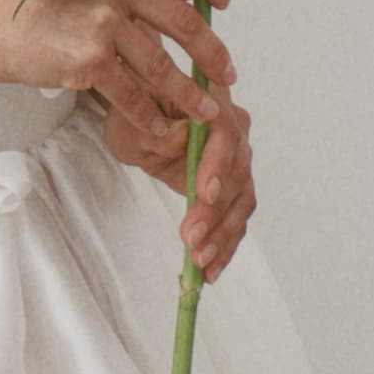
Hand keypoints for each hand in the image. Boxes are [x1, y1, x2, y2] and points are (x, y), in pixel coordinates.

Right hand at [0, 0, 236, 137]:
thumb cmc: (37, 2)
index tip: (220, 0)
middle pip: (187, 20)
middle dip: (213, 55)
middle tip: (224, 74)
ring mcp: (104, 18)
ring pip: (164, 65)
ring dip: (190, 95)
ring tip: (204, 112)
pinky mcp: (89, 57)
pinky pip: (134, 94)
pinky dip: (150, 117)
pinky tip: (159, 128)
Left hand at [100, 82, 255, 281]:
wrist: (143, 119)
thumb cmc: (136, 112)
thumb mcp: (132, 119)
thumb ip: (155, 130)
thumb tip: (181, 138)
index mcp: (212, 104)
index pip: (225, 135)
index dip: (218, 166)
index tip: (204, 194)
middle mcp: (235, 130)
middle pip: (238, 174)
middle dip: (216, 212)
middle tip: (192, 240)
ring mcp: (237, 159)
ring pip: (241, 201)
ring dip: (222, 235)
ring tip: (200, 263)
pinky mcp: (231, 187)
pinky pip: (236, 218)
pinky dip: (225, 244)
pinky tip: (211, 269)